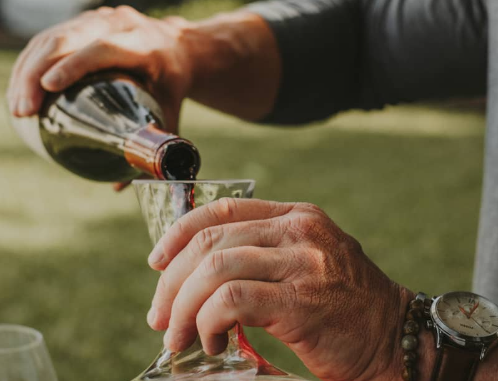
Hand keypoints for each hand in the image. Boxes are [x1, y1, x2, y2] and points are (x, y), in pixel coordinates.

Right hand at [7, 6, 195, 132]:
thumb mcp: (171, 111)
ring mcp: (100, 20)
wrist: (181, 49)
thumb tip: (121, 186)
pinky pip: (50, 37)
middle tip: (24, 110)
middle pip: (70, 39)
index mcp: (146, 45)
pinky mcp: (84, 24)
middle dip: (38, 73)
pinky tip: (20, 88)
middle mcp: (120, 25)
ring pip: (53, 36)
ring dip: (27, 69)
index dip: (74, 65)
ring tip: (18, 106)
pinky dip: (30, 61)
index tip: (49, 88)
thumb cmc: (174, 84)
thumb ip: (154, 147)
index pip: (104, 49)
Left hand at [146, 198, 410, 380]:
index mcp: (294, 216)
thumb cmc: (340, 304)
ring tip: (178, 336)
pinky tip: (211, 341)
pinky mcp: (303, 300)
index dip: (178, 233)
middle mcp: (297, 231)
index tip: (157, 261)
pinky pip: (233, 300)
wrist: (394, 335)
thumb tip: (196, 273)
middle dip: (173, 280)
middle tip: (160, 315)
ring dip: (185, 306)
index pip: (221, 210)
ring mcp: (302, 262)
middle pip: (210, 241)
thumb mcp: (303, 261)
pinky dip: (209, 321)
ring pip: (216, 269)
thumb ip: (259, 255)